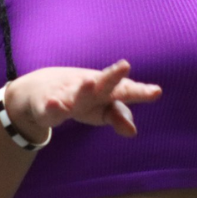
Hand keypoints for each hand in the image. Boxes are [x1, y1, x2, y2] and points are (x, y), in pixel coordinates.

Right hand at [4, 61, 161, 140]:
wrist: (40, 90)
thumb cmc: (81, 98)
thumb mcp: (101, 109)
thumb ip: (118, 116)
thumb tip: (133, 132)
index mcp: (105, 90)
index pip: (125, 89)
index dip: (140, 91)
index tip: (156, 92)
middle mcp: (88, 88)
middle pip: (102, 82)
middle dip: (113, 75)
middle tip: (125, 65)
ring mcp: (67, 95)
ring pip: (76, 94)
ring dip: (83, 89)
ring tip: (90, 82)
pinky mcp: (46, 106)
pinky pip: (50, 109)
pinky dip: (52, 107)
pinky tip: (54, 105)